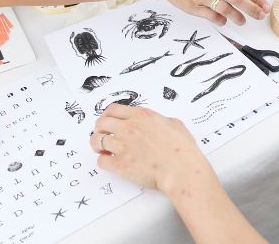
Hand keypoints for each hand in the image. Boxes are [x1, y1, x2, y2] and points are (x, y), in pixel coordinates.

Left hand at [91, 104, 208, 192]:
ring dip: (98, 145)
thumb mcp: (174, 124)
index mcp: (141, 116)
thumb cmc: (182, 149)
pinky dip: (103, 162)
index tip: (107, 122)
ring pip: (96, 140)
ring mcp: (122, 145)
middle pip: (101, 123)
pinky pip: (101, 161)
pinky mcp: (120, 164)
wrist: (180, 169)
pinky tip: (109, 162)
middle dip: (100, 129)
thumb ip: (160, 120)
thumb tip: (158, 124)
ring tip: (102, 150)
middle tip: (103, 136)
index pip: (113, 109)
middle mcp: (129, 128)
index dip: (107, 116)